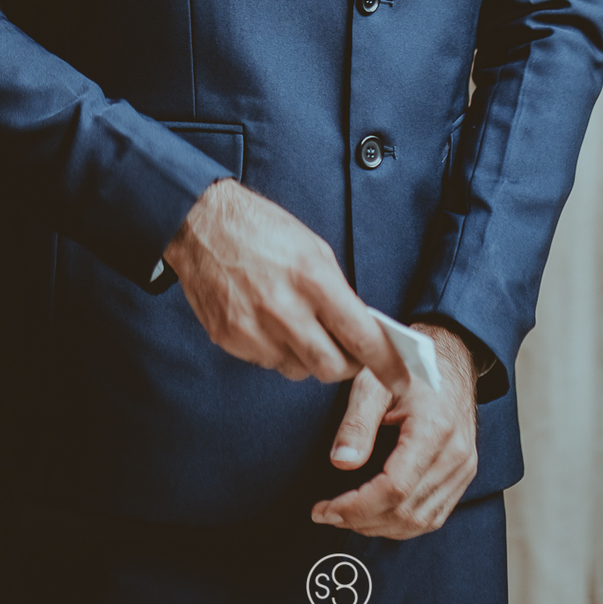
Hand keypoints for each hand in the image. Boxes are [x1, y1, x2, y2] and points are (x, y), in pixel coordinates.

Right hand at [164, 179, 406, 388]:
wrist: (201, 223)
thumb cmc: (262, 230)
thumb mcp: (313, 249)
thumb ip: (337, 293)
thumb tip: (359, 330)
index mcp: (312, 279)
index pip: (361, 337)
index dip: (387, 365)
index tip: (402, 379)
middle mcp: (284, 309)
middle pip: (331, 368)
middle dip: (347, 365)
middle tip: (348, 351)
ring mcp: (253, 329)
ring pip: (298, 370)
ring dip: (309, 357)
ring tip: (300, 326)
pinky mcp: (230, 339)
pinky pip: (267, 362)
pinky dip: (277, 350)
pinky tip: (269, 322)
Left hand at [312, 324, 478, 538]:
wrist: (448, 359)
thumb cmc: (410, 366)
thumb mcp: (374, 382)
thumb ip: (357, 422)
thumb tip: (341, 461)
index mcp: (435, 428)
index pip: (395, 488)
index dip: (356, 507)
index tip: (326, 509)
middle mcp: (455, 454)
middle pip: (406, 511)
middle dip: (361, 520)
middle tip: (328, 513)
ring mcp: (463, 468)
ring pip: (420, 522)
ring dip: (379, 527)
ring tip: (347, 516)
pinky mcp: (463, 475)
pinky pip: (433, 516)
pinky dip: (401, 524)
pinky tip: (376, 515)